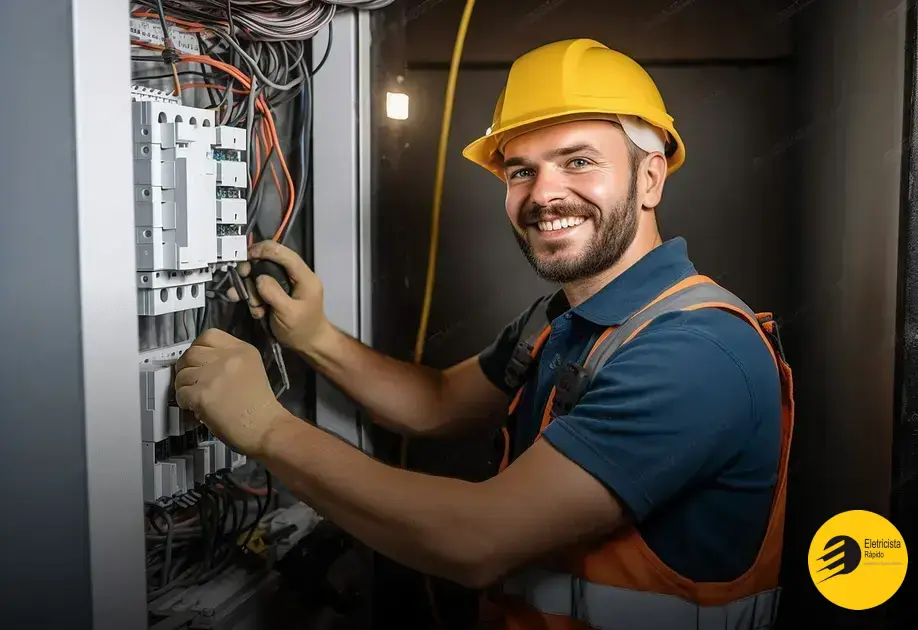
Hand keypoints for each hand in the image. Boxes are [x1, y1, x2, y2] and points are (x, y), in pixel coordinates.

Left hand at [174, 328, 288, 456]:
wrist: (265, 427)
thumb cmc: (260, 405)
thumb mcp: (251, 369)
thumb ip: (229, 361)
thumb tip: (201, 365)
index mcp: (242, 349)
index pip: (209, 335)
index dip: (198, 347)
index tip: (198, 361)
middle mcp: (227, 357)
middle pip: (192, 352)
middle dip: (186, 366)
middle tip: (191, 380)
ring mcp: (213, 375)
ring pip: (182, 374)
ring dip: (183, 386)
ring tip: (194, 397)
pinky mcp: (202, 394)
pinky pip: (181, 393)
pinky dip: (184, 401)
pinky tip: (195, 407)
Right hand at [230, 240, 331, 355]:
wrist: (308, 344)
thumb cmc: (302, 329)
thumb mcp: (288, 313)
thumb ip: (274, 293)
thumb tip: (259, 278)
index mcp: (304, 277)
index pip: (285, 254)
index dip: (265, 250)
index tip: (247, 256)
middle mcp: (295, 277)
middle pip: (269, 263)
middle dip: (252, 274)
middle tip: (241, 283)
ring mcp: (285, 285)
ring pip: (261, 278)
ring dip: (253, 292)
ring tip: (256, 308)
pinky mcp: (277, 294)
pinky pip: (260, 290)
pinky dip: (255, 300)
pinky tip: (258, 313)